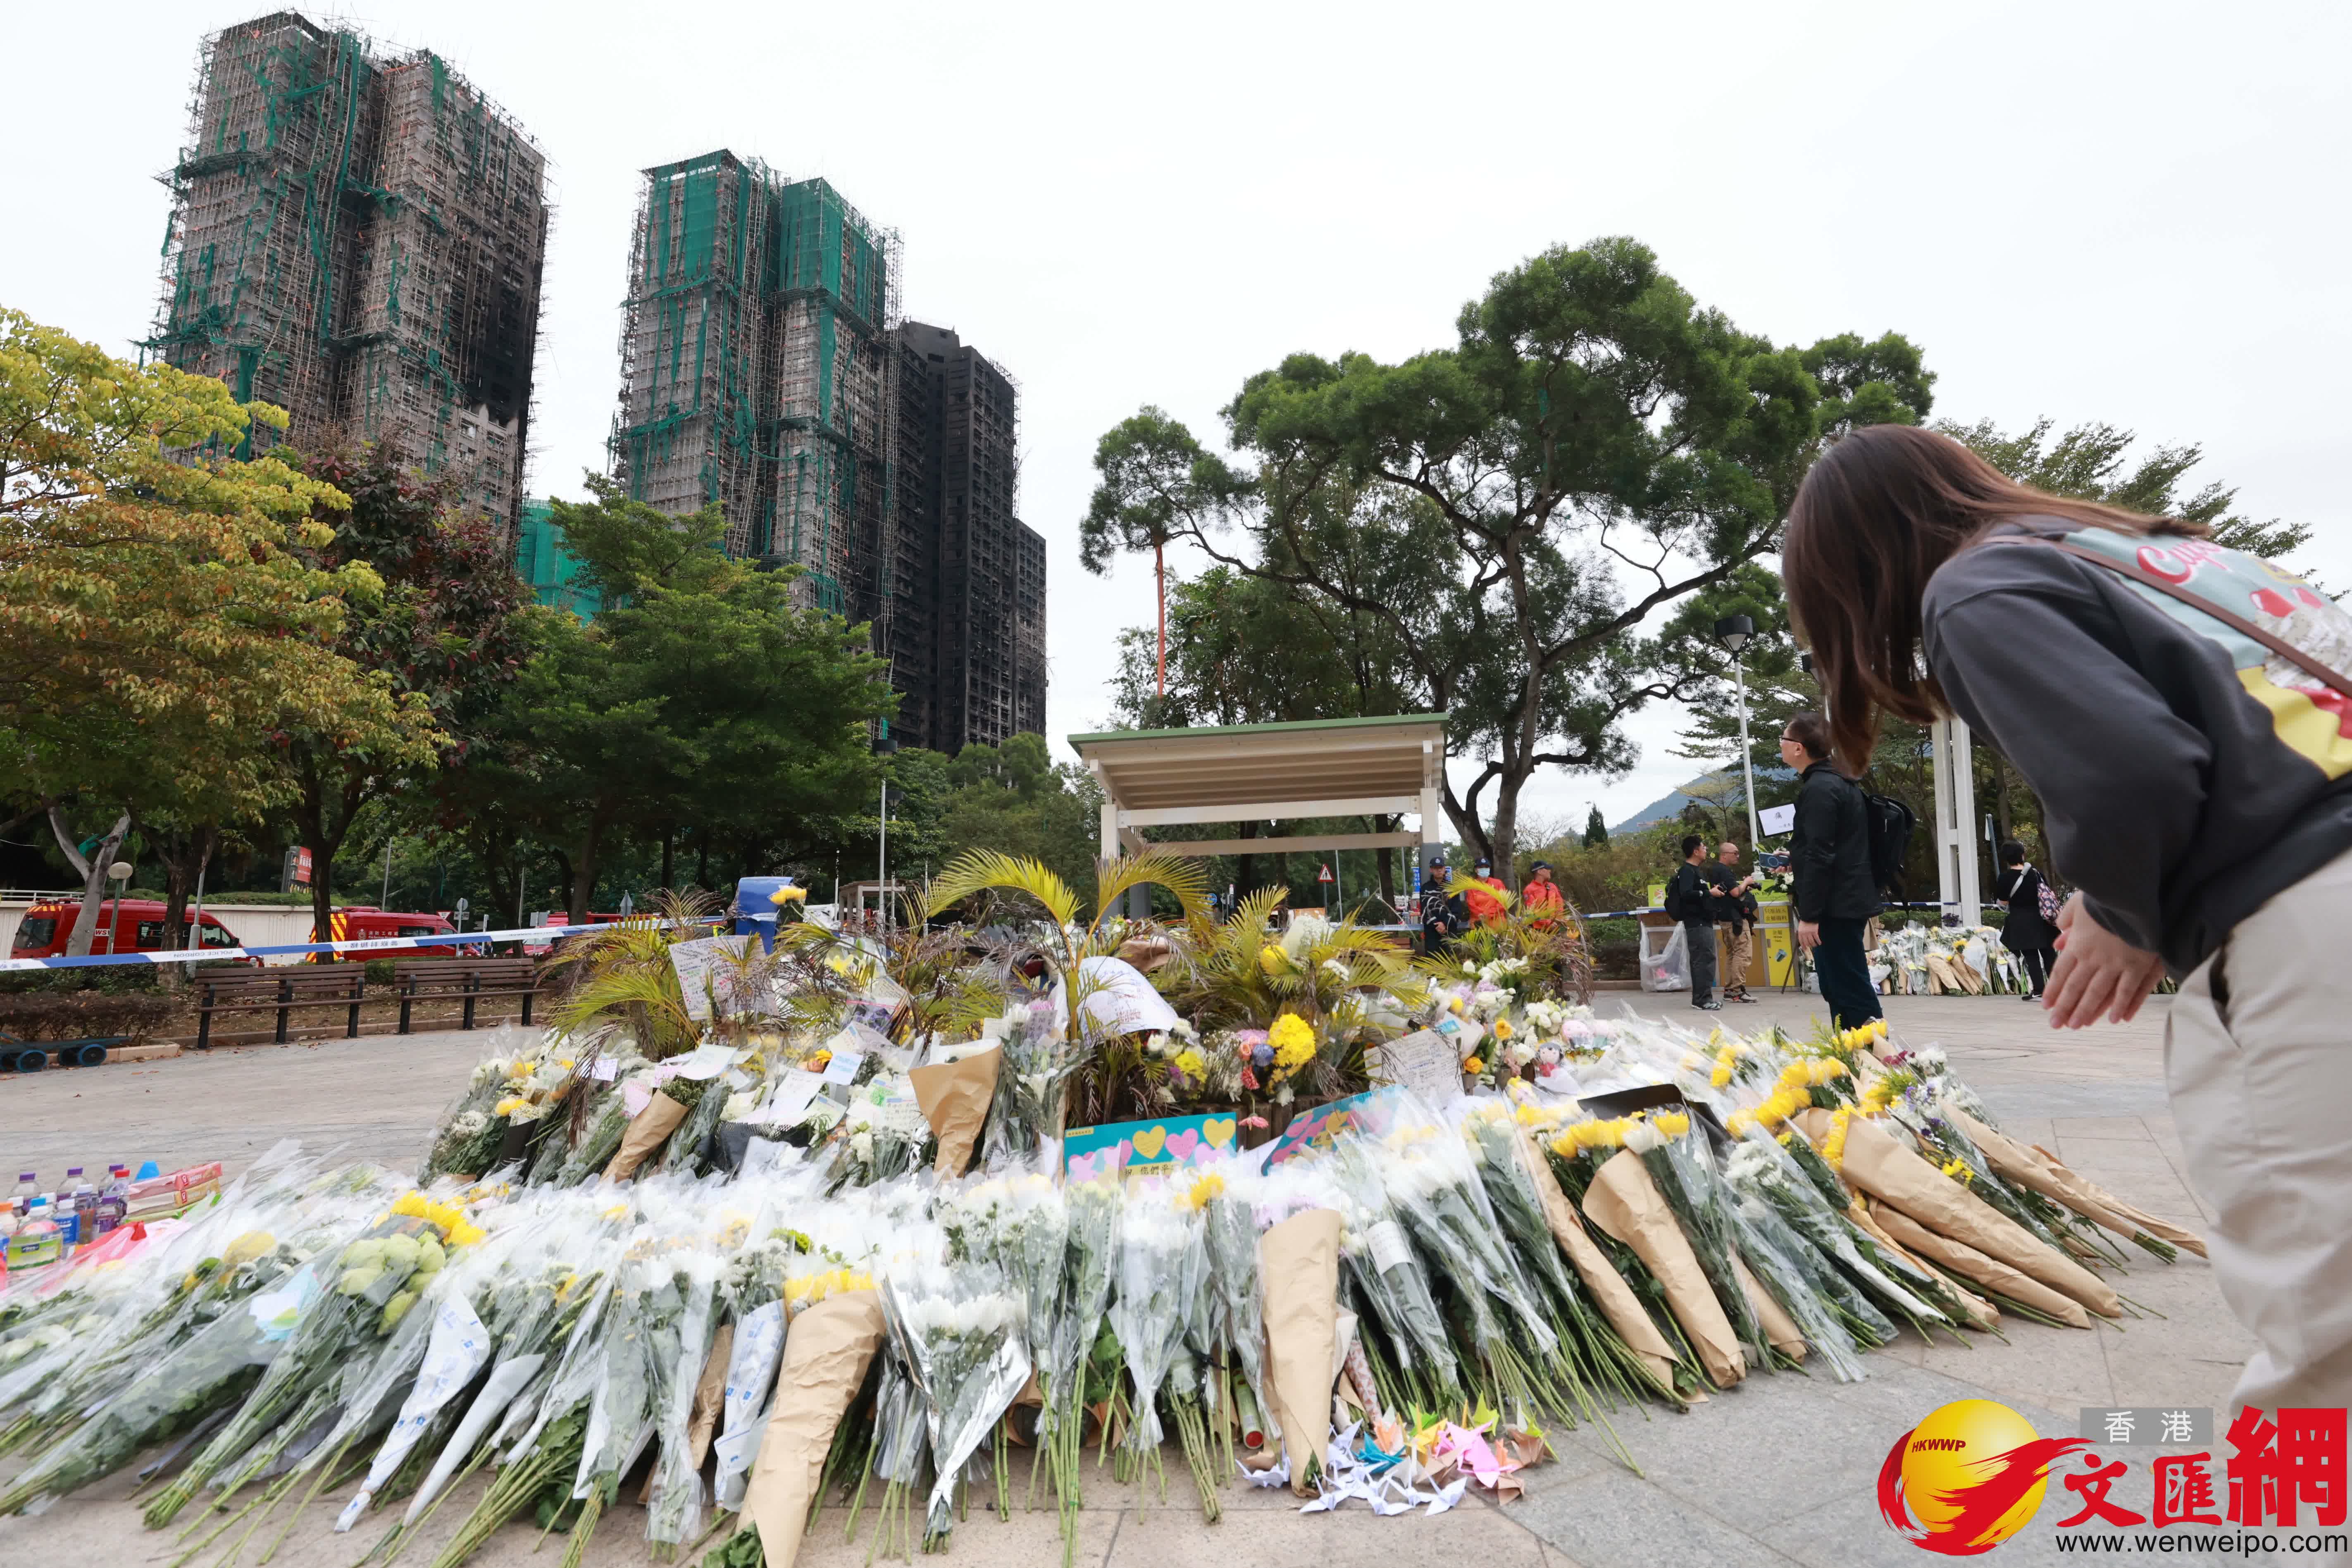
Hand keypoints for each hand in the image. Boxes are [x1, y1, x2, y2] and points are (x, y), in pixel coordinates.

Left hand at [1797, 920, 1819, 950]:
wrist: (1808, 916)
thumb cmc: (1804, 921)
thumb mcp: (1800, 927)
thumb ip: (1801, 933)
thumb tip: (1803, 939)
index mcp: (1800, 933)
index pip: (1801, 941)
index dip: (1803, 946)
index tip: (1805, 949)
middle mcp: (1804, 933)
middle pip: (1807, 942)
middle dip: (1809, 946)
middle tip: (1811, 947)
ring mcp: (1809, 933)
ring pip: (1811, 941)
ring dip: (1814, 944)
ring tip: (1815, 945)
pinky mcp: (1814, 931)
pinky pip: (1816, 938)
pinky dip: (1818, 941)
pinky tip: (1819, 943)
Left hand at [2044, 893, 2164, 1028]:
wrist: (2132, 894)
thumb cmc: (2105, 897)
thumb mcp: (2077, 904)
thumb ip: (2065, 922)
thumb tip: (2058, 941)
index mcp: (2078, 944)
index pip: (2061, 972)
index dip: (2054, 990)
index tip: (2046, 1006)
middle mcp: (2093, 958)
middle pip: (2076, 987)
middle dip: (2065, 1007)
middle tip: (2055, 1025)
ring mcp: (2115, 964)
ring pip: (2098, 993)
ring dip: (2086, 1011)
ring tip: (2076, 1026)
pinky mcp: (2138, 965)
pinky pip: (2127, 990)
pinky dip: (2120, 1006)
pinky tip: (2114, 1020)